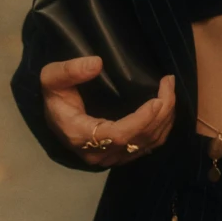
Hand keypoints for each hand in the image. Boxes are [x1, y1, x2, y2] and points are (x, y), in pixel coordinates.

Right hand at [41, 57, 176, 167]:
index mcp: (81, 136)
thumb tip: (97, 63)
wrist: (53, 116)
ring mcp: (112, 157)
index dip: (142, 120)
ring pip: (148, 144)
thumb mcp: (51, 78)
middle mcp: (99, 153)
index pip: (119, 135)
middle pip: (140, 139)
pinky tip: (165, 108)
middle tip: (168, 83)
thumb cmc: (54, 97)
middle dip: (161, 112)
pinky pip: (148, 146)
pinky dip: (161, 128)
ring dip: (165, 119)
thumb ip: (69, 71)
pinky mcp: (121, 155)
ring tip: (170, 91)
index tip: (157, 99)